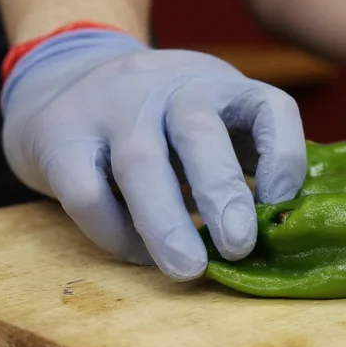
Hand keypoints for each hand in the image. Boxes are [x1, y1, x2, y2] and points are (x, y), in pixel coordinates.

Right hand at [1, 28, 306, 279]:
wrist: (67, 77)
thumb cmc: (164, 119)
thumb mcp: (213, 118)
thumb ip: (246, 159)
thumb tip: (285, 230)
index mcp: (221, 86)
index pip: (270, 106)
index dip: (285, 156)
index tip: (283, 203)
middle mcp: (170, 87)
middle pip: (199, 132)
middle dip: (223, 192)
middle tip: (239, 246)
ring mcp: (111, 107)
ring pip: (140, 163)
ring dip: (167, 223)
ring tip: (189, 269)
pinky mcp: (61, 137)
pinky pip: (86, 191)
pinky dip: (114, 232)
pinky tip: (139, 254)